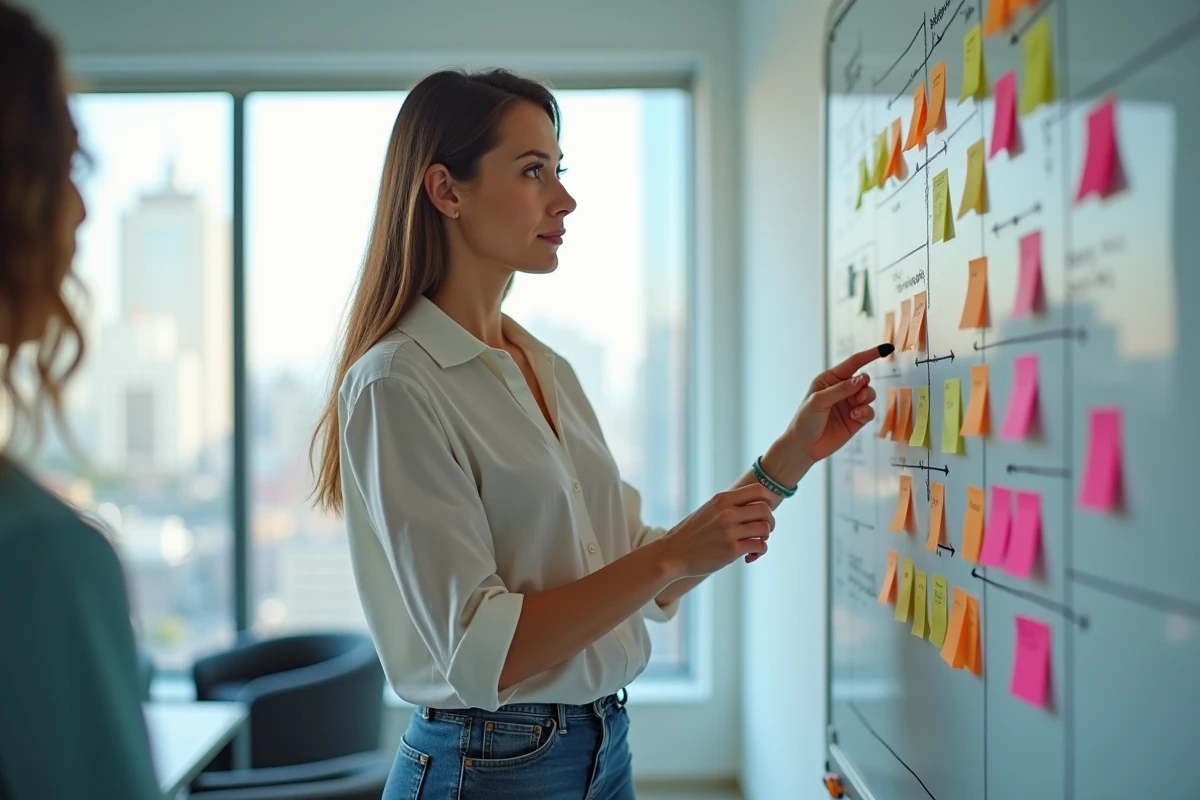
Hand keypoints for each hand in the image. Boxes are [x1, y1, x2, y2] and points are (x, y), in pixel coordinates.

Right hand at [658, 484, 776, 577]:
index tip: (763, 512)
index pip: (759, 490)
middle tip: (762, 532)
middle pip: (766, 510)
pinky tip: (748, 557)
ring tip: (754, 544)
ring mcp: (729, 531)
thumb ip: (730, 505)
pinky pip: (759, 546)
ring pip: (765, 529)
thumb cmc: (692, 534)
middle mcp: (727, 512)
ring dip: (764, 538)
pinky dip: (759, 552)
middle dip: (770, 522)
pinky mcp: (731, 550)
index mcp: (722, 499)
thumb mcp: (709, 510)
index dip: (767, 501)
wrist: (672, 554)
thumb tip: (758, 504)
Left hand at [784, 344, 891, 464]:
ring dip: (866, 398)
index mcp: (829, 379)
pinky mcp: (856, 419)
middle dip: (864, 386)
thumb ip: (841, 389)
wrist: (804, 447)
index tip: (886, 348)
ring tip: (854, 409)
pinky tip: (855, 416)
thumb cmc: (804, 421)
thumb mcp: (818, 401)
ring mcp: (849, 404)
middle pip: (864, 379)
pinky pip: (870, 411)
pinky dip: (866, 412)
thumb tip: (862, 379)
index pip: (853, 363)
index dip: (870, 355)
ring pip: (870, 394)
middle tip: (857, 397)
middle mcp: (841, 390)